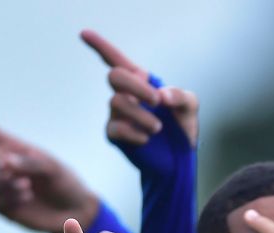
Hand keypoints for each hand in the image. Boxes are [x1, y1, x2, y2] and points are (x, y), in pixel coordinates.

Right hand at [0, 103, 99, 232]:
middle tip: (4, 166)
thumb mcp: (53, 167)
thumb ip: (30, 162)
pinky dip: (9, 198)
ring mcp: (1, 187)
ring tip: (26, 185)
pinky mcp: (3, 207)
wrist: (73, 211)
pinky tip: (26, 198)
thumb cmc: (64, 182)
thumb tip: (5, 162)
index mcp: (12, 148)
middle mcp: (3, 166)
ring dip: (3, 182)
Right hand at [81, 30, 198, 150]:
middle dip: (136, 86)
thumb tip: (162, 95)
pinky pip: (116, 128)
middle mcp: (125, 94)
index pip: (116, 60)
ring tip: (158, 128)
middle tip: (156, 101)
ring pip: (117, 102)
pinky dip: (134, 132)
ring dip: (141, 115)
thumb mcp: (190, 107)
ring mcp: (117, 115)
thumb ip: (181, 96)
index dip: (99, 45)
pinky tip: (147, 139)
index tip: (83, 33)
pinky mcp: (115, 135)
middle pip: (115, 76)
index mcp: (140, 81)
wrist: (179, 159)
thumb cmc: (182, 127)